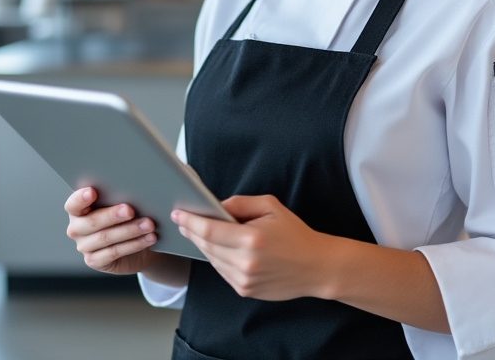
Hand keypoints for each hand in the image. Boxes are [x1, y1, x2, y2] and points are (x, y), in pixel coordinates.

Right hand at [65, 187, 158, 274]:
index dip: (81, 198)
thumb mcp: (120, 205)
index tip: (93, 192)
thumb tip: (133, 191)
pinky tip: (149, 238)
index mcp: (77, 210)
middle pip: (92, 221)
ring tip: (149, 224)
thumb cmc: (126, 217)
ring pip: (106, 237)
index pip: (73, 204)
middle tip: (130, 210)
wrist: (137, 244)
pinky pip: (114, 252)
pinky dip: (134, 244)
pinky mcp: (94, 261)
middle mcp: (76, 228)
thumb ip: (118, 198)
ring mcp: (84, 246)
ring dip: (130, 230)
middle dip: (113, 215)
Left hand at [173, 194, 337, 300]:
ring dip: (202, 246)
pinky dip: (217, 259)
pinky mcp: (245, 290)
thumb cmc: (295, 234)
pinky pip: (222, 271)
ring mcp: (244, 280)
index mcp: (251, 239)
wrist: (316, 267)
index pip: (209, 230)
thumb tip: (216, 206)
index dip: (190, 221)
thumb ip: (240, 203)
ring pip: (212, 260)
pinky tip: (216, 248)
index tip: (178, 213)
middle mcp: (245, 262)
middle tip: (182, 220)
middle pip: (206, 246)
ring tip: (196, 232)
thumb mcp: (271, 207)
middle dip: (192, 232)